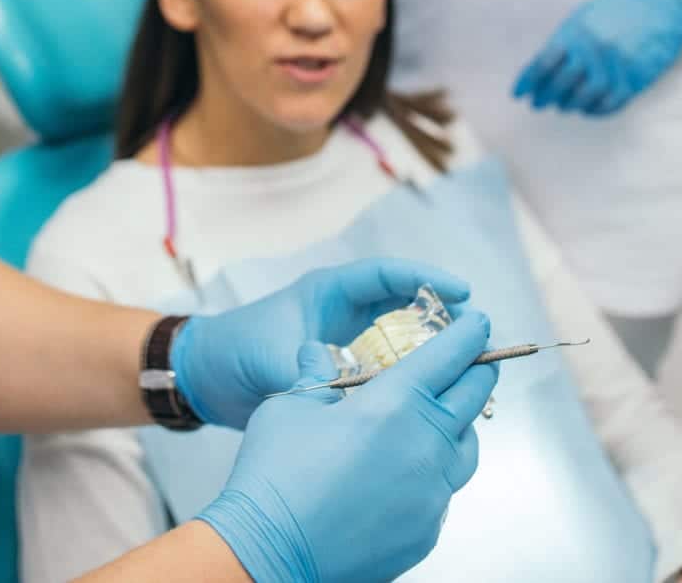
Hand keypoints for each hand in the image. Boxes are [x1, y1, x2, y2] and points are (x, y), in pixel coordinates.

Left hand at [170, 258, 470, 428]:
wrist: (205, 378)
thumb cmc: (233, 350)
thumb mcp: (272, 358)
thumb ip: (309, 378)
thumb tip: (343, 405)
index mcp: (330, 291)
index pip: (388, 276)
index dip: (427, 279)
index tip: (463, 292)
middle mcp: (345, 313)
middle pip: (406, 307)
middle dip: (442, 319)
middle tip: (476, 338)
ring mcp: (348, 342)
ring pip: (401, 341)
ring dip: (429, 353)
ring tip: (465, 369)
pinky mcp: (345, 372)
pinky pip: (386, 372)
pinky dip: (407, 381)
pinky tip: (430, 399)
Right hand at [196, 312, 497, 582]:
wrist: (270, 551)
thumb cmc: (275, 475)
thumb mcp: (290, 405)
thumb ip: (317, 374)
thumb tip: (320, 352)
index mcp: (394, 403)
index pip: (449, 356)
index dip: (469, 334)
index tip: (478, 321)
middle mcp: (425, 445)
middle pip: (472, 397)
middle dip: (475, 372)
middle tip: (472, 360)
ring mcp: (432, 493)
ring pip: (465, 448)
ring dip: (459, 424)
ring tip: (438, 416)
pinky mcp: (427, 529)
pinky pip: (444, 490)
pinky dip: (433, 471)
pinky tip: (404, 469)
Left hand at [512, 0, 681, 116]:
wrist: (665, 8)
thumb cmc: (620, 9)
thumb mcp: (586, 15)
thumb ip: (565, 39)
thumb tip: (539, 67)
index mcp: (578, 31)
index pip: (543, 63)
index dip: (527, 82)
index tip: (518, 93)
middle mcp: (595, 50)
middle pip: (559, 84)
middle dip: (544, 97)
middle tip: (538, 103)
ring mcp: (616, 66)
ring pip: (583, 98)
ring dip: (568, 105)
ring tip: (562, 105)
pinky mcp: (636, 80)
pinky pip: (609, 104)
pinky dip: (594, 111)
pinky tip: (587, 109)